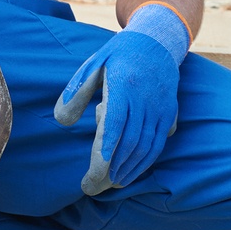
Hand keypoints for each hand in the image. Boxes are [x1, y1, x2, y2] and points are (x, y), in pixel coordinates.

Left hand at [53, 3, 187, 194]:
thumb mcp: (93, 64)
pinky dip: (145, 162)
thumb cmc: (119, 54)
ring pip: (146, 147)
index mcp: (124, 84)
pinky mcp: (170, 114)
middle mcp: (145, 99)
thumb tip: (61, 121)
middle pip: (129, 141)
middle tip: (92, 188)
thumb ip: (76, 92)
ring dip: (129, 170)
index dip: (106, 149)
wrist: (157, 42)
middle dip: (111, 169)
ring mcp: (160, 108)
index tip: (94, 171)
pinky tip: (130, 173)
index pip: (115, 123)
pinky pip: (159, 144)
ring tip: (109, 185)